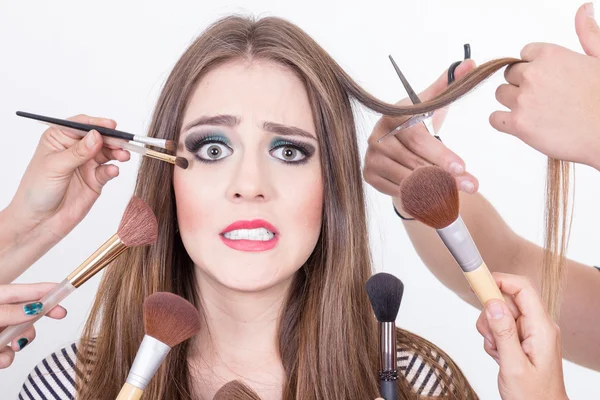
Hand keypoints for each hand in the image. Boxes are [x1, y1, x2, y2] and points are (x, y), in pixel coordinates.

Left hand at [0, 283, 66, 368]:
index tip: (65, 291)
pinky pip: (8, 353)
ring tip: (11, 348)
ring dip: (19, 344)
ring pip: (19, 335)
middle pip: (28, 312)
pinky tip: (0, 359)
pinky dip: (6, 358)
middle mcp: (0, 314)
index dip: (47, 290)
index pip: (27, 292)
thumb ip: (10, 312)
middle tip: (60, 315)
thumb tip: (36, 307)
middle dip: (39, 318)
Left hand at [7, 114, 128, 237]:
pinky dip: (113, 170)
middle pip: (98, 138)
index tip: (111, 126)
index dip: (97, 124)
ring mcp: (86, 164)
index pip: (81, 125)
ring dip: (117, 153)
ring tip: (123, 156)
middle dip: (112, 139)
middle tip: (123, 142)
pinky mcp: (96, 180)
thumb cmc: (36, 191)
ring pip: (107, 153)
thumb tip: (96, 136)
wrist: (40, 221)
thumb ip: (78, 152)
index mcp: (59, 139)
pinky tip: (113, 171)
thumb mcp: (55, 167)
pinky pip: (108, 171)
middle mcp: (74, 149)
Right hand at [363, 60, 478, 215]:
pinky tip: (434, 198)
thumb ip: (450, 85)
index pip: (417, 137)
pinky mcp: (369, 175)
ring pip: (408, 179)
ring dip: (435, 189)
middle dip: (446, 176)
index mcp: (392, 114)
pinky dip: (418, 197)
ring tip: (457, 194)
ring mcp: (371, 156)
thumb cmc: (416, 123)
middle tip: (470, 185)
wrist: (394, 144)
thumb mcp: (431, 104)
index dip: (440, 154)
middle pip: (415, 161)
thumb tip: (471, 64)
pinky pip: (397, 191)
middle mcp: (376, 135)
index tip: (462, 167)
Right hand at [476, 273, 567, 399]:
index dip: (499, 280)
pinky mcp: (522, 340)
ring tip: (496, 352)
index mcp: (541, 328)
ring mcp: (531, 332)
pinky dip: (493, 339)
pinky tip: (499, 356)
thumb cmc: (534, 396)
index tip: (476, 282)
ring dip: (490, 330)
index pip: (522, 288)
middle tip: (489, 335)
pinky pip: (501, 327)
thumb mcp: (513, 365)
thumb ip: (503, 332)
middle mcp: (538, 326)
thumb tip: (492, 303)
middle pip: (507, 300)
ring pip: (500, 313)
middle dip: (490, 314)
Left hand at [490, 3, 599, 169]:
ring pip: (501, 94)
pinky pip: (494, 118)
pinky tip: (522, 124)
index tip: (545, 79)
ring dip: (512, 101)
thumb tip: (583, 9)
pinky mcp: (518, 124)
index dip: (533, 67)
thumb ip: (586, 34)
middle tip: (542, 97)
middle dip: (522, 84)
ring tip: (535, 111)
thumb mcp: (599, 57)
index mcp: (550, 55)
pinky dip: (503, 121)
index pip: (523, 55)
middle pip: (510, 74)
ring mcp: (523, 100)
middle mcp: (533, 74)